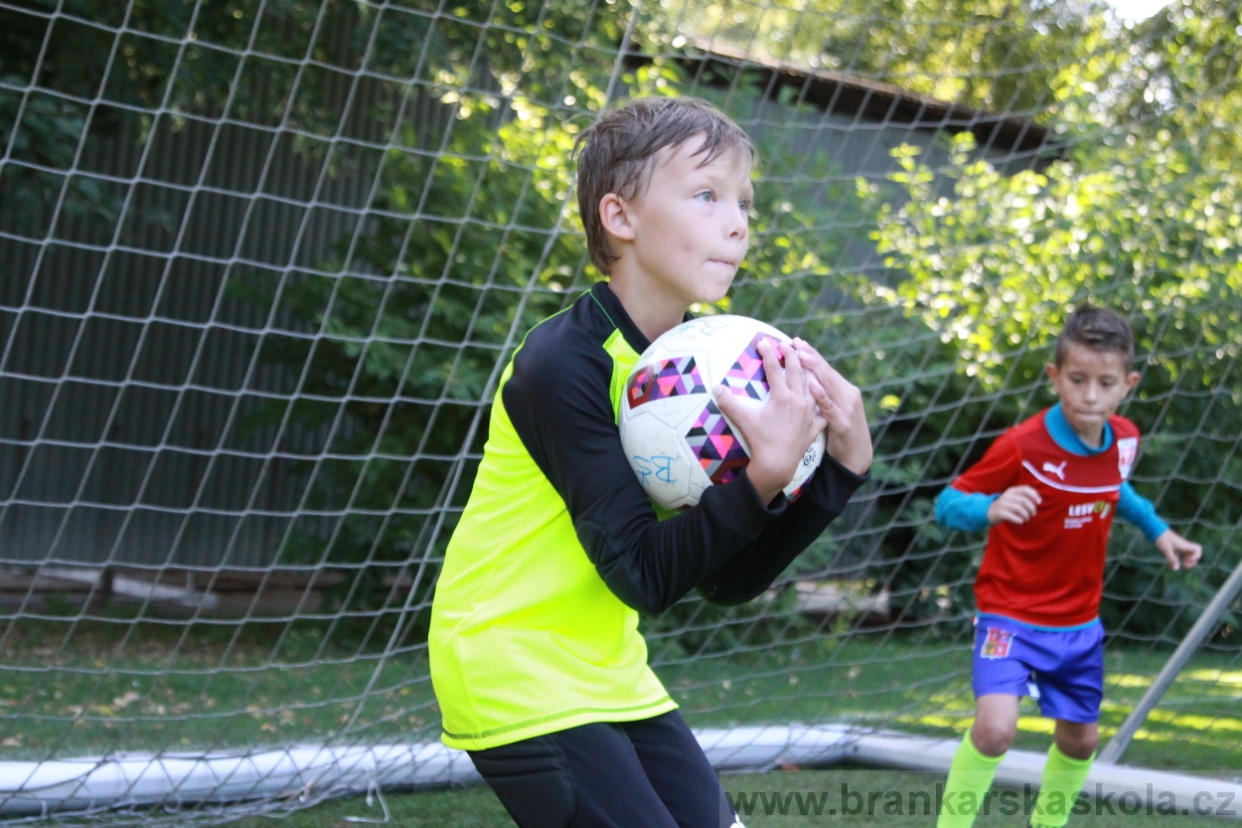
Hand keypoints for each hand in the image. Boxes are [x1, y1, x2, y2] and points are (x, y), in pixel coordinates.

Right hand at [714, 337, 825, 503]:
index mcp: (782, 397)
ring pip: (814, 387)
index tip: (763, 342)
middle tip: (787, 344)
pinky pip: (822, 411)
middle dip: (792, 355)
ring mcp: (809, 414)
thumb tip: (716, 387)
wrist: (777, 465)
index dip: (768, 353)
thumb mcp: (743, 420)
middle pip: (797, 372)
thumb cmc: (759, 442)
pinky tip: (824, 400)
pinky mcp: (814, 427)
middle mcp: (798, 401)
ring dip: (811, 373)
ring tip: (809, 364)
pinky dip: (823, 403)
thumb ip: (729, 402)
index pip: (774, 369)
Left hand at [788, 339, 871, 475]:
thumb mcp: (831, 409)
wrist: (856, 456)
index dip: (811, 354)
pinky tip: (812, 386)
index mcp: (843, 389)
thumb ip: (821, 394)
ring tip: (802, 356)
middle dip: (811, 356)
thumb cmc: (839, 431)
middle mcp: (847, 394)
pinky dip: (821, 396)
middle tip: (796, 343)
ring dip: (815, 369)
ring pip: (829, 384)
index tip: (797, 341)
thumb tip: (802, 379)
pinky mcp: (843, 423)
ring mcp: (847, 408)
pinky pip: (830, 407)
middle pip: (826, 372)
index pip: (825, 368)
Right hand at [987, 485, 1040, 524]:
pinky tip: (1020, 521)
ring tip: (1027, 519)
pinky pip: (1011, 516)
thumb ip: (1025, 497)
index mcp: (1012, 490)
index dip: (1034, 495)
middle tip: (1033, 514)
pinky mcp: (999, 512)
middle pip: (1024, 501)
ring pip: (1019, 509)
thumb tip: (1039, 500)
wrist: (989, 511)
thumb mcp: (1014, 498)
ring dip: (1026, 515)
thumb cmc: (1007, 505)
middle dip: (1031, 508)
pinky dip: (1018, 520)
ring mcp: (1002, 504)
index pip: (1025, 489)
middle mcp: (1007, 495)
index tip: (1039, 502)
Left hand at [1155, 529, 1201, 570]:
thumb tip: (1176, 569)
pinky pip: (1179, 554)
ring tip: (1183, 566)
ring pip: (1187, 554)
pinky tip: (1173, 563)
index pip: (1198, 549)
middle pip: (1193, 553)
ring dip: (1186, 560)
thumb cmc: (1162, 539)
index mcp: (1184, 545)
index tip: (1189, 560)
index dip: (1196, 556)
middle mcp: (1183, 545)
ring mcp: (1178, 546)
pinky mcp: (1173, 546)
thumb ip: (1171, 559)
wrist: (1155, 530)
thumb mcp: (1166, 550)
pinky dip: (1178, 559)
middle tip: (1186, 566)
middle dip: (1192, 561)